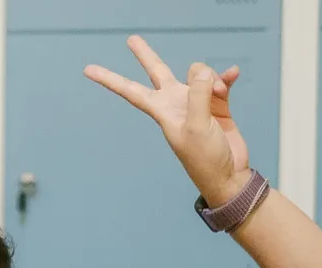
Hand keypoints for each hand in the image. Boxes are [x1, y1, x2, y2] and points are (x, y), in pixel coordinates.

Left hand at [85, 35, 250, 206]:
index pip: (131, 91)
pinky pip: (220, 82)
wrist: (228, 174)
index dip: (110, 79)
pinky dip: (226, 77)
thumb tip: (202, 70)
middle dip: (145, 55)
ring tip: (220, 92)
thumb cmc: (205, 158)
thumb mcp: (196, 126)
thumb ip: (197, 95)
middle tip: (131, 39)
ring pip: (199, 74)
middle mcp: (176, 103)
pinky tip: (233, 74)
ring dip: (213, 78)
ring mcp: (196, 102)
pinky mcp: (216, 105)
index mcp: (162, 111)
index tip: (88, 70)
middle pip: (157, 72)